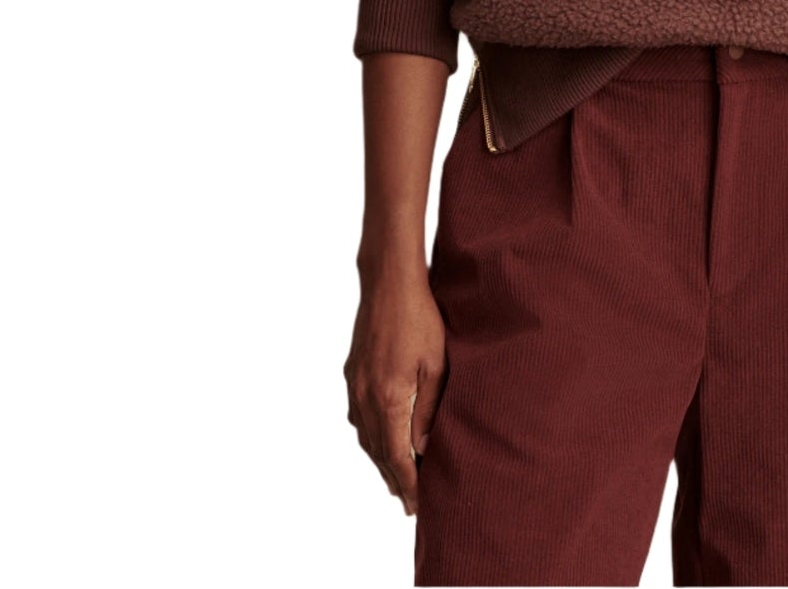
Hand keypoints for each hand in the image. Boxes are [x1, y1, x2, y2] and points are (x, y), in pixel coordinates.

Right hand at [344, 263, 446, 514]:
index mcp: (389, 398)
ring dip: (380, 460)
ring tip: (394, 479)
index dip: (407, 482)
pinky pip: (358, 417)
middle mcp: (365, 397)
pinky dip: (370, 436)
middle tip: (407, 503)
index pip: (396, 455)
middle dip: (393, 479)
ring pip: (365, 436)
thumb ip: (429, 409)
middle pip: (377, 451)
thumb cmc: (421, 319)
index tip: (416, 504)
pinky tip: (379, 440)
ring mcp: (354, 385)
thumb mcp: (436, 365)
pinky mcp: (352, 373)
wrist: (388, 283)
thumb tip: (424, 448)